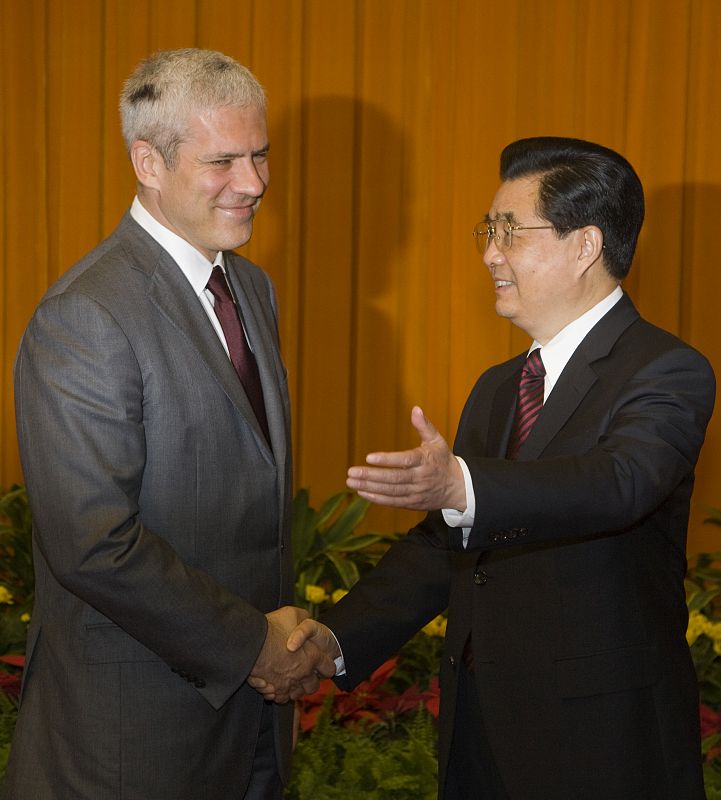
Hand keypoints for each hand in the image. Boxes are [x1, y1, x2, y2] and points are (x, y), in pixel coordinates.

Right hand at [248, 606, 335, 702]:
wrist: (250, 643)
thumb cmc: (271, 628)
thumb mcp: (292, 613)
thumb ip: (303, 617)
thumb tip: (306, 618)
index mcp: (313, 656)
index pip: (329, 668)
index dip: (326, 665)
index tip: (321, 663)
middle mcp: (304, 673)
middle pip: (314, 685)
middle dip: (311, 681)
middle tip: (303, 673)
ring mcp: (290, 684)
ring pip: (298, 694)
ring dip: (296, 688)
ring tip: (289, 679)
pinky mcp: (276, 691)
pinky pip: (282, 698)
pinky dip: (281, 694)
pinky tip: (276, 685)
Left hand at [346, 406, 465, 510]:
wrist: (459, 488)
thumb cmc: (444, 461)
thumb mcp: (438, 441)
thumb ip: (425, 426)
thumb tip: (415, 408)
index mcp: (425, 461)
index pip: (404, 460)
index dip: (387, 460)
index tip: (369, 457)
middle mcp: (420, 478)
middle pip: (394, 478)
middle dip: (371, 476)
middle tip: (351, 472)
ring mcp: (416, 493)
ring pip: (391, 491)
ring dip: (370, 487)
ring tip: (351, 481)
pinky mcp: (413, 503)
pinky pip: (393, 502)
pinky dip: (377, 498)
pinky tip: (362, 492)